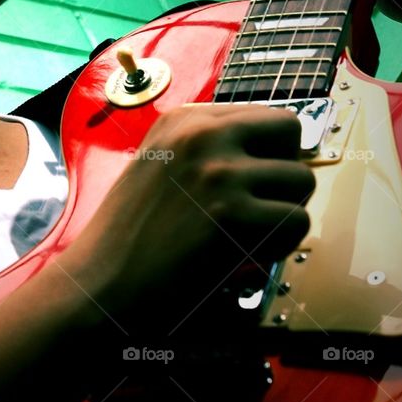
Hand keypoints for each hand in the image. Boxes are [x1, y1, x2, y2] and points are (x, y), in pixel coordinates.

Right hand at [64, 104, 314, 328]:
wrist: (100, 286)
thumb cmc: (130, 238)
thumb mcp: (160, 166)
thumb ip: (208, 150)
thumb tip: (276, 153)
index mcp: (184, 119)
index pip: (264, 115)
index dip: (267, 154)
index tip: (248, 184)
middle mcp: (202, 134)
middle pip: (289, 132)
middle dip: (283, 172)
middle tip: (259, 206)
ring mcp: (218, 171)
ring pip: (301, 181)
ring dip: (283, 213)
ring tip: (247, 235)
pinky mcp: (232, 213)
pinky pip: (296, 221)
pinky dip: (280, 245)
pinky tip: (246, 255)